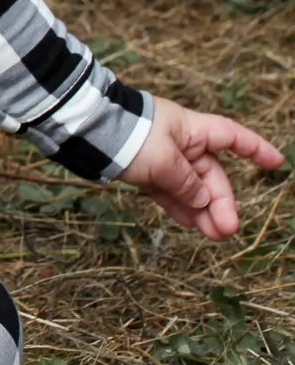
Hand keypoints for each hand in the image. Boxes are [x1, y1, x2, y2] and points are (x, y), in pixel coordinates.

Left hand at [119, 98, 284, 239]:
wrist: (89, 132)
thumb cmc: (130, 136)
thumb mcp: (163, 160)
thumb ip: (186, 182)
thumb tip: (203, 199)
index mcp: (190, 129)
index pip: (231, 136)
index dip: (254, 149)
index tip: (275, 164)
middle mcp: (180, 143)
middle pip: (211, 173)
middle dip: (220, 201)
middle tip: (227, 229)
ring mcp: (163, 158)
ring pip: (191, 187)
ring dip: (203, 211)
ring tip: (216, 235)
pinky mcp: (146, 172)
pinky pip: (170, 193)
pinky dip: (182, 208)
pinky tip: (194, 225)